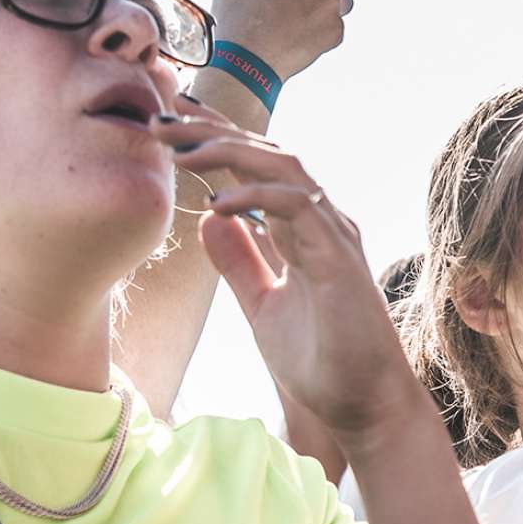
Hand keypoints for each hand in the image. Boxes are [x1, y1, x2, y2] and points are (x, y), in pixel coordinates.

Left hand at [152, 117, 408, 436]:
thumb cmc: (323, 360)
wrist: (363, 405)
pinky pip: (297, 208)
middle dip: (212, 131)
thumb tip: (209, 220)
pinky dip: (256, 197)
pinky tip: (217, 203)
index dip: (214, 139)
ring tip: (180, 149)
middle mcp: (321, 222)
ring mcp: (333, 236)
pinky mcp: (339, 258)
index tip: (168, 123)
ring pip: (284, 167)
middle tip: (160, 118)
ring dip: (230, 150)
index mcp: (303, 230)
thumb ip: (239, 264)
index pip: (256, 167)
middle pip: (266, 153)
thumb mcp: (263, 306)